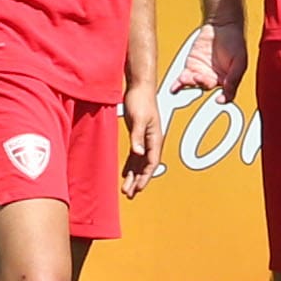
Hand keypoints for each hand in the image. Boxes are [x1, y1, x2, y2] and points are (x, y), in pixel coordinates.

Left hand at [121, 81, 164, 197]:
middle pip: (145, 166)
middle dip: (138, 181)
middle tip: (129, 195)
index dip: (145, 177)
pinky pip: (135, 155)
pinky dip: (130, 166)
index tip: (138, 189)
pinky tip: (125, 174)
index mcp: (155, 139)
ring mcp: (145, 139)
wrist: (141, 86)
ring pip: (139, 162)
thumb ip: (138, 136)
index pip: (151, 163)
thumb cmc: (141, 100)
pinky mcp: (138, 134)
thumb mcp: (138, 119)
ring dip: (134, 176)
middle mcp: (152, 141)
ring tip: (126, 190)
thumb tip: (138, 153)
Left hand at [172, 19, 248, 102]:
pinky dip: (178, 85)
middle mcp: (214, 79)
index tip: (219, 100)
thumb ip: (234, 77)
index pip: (226, 94)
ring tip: (185, 79)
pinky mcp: (190, 67)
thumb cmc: (234, 41)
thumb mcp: (240, 60)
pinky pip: (183, 79)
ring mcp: (201, 74)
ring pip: (194, 84)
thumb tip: (229, 92)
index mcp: (228, 80)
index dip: (223, 98)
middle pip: (206, 87)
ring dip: (189, 83)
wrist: (222, 25)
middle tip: (199, 76)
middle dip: (202, 82)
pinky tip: (174, 88)